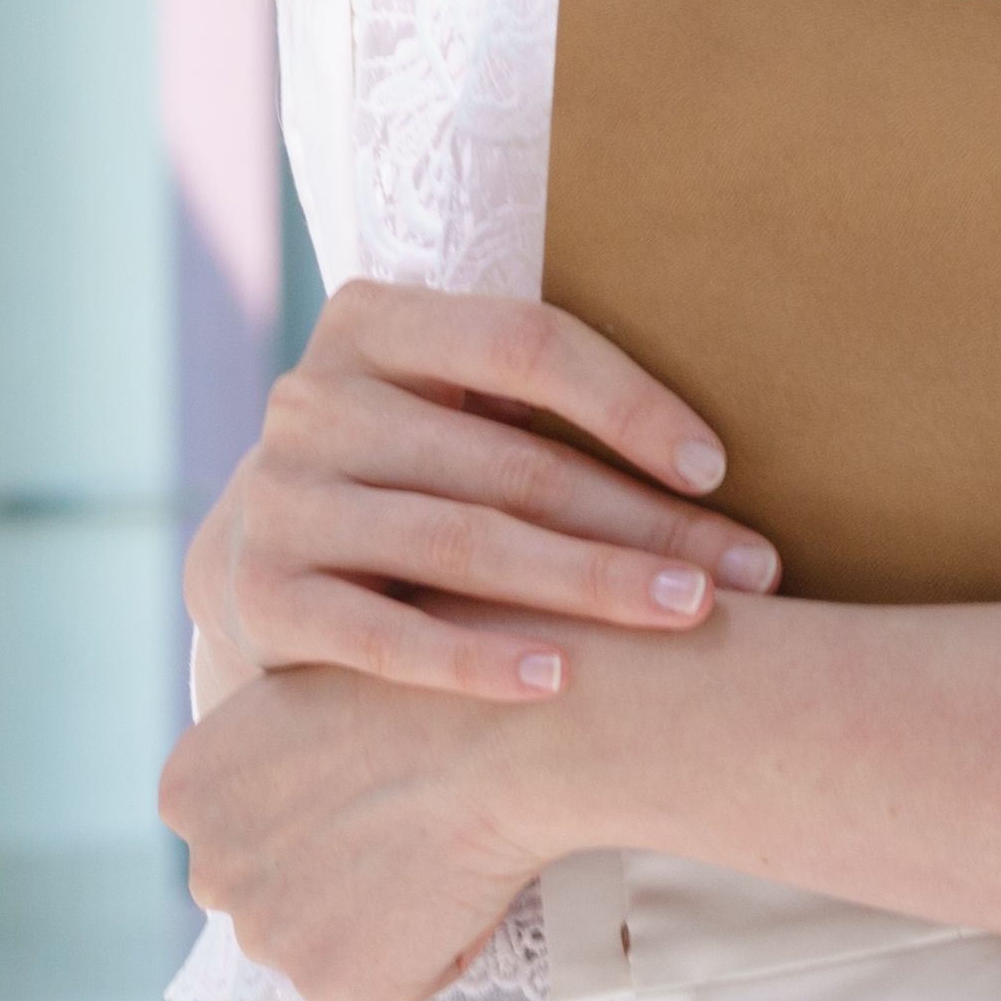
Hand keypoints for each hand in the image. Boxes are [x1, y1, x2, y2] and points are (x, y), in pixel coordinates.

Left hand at [163, 662, 549, 1000]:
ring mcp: (265, 937)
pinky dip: (426, 947)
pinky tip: (458, 885)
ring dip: (374, 911)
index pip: (235, 820)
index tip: (361, 777)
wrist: (508, 735)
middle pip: (269, 886)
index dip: (307, 803)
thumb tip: (295, 774)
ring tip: (438, 846)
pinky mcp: (331, 985)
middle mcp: (207, 872)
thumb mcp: (311, 680)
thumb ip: (270, 745)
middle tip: (405, 817)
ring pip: (322, 937)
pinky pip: (384, 977)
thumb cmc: (433, 682)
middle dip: (326, 868)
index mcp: (187, 789)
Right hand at [185, 280, 778, 700]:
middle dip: (643, 520)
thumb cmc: (404, 473)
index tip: (716, 467)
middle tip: (748, 569)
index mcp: (371, 322)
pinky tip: (563, 678)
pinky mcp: (264, 599)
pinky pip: (387, 636)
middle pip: (511, 460)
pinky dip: (477, 659)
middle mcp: (312, 400)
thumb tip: (717, 453)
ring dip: (588, 584)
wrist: (252, 565)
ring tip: (688, 616)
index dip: (628, 401)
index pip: (524, 343)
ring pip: (462, 543)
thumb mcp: (444, 405)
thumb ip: (534, 398)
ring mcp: (280, 500)